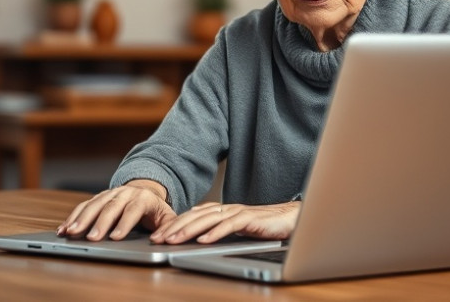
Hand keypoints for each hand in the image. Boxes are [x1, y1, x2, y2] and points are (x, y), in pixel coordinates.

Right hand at [57, 180, 175, 241]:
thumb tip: (160, 240)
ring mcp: (110, 194)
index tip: (115, 237)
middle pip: (110, 207)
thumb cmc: (155, 210)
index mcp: (143, 197)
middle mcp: (124, 193)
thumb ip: (167, 227)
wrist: (145, 190)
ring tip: (71, 233)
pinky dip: (72, 217)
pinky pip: (83, 206)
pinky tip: (64, 229)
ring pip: (94, 205)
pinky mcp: (98, 198)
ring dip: (81, 219)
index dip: (124, 224)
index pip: (133, 210)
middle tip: (91, 239)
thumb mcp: (167, 216)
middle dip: (99, 223)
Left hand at [149, 201, 300, 244]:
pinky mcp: (251, 219)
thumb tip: (197, 239)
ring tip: (174, 240)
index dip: (173, 224)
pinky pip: (230, 225)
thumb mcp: (236, 229)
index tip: (157, 236)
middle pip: (195, 216)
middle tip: (158, 239)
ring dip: (189, 230)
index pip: (192, 216)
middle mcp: (227, 208)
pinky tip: (204, 241)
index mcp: (222, 210)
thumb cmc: (264, 226)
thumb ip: (219, 230)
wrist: (292, 218)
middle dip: (174, 227)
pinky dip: (215, 233)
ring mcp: (239, 212)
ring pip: (208, 220)